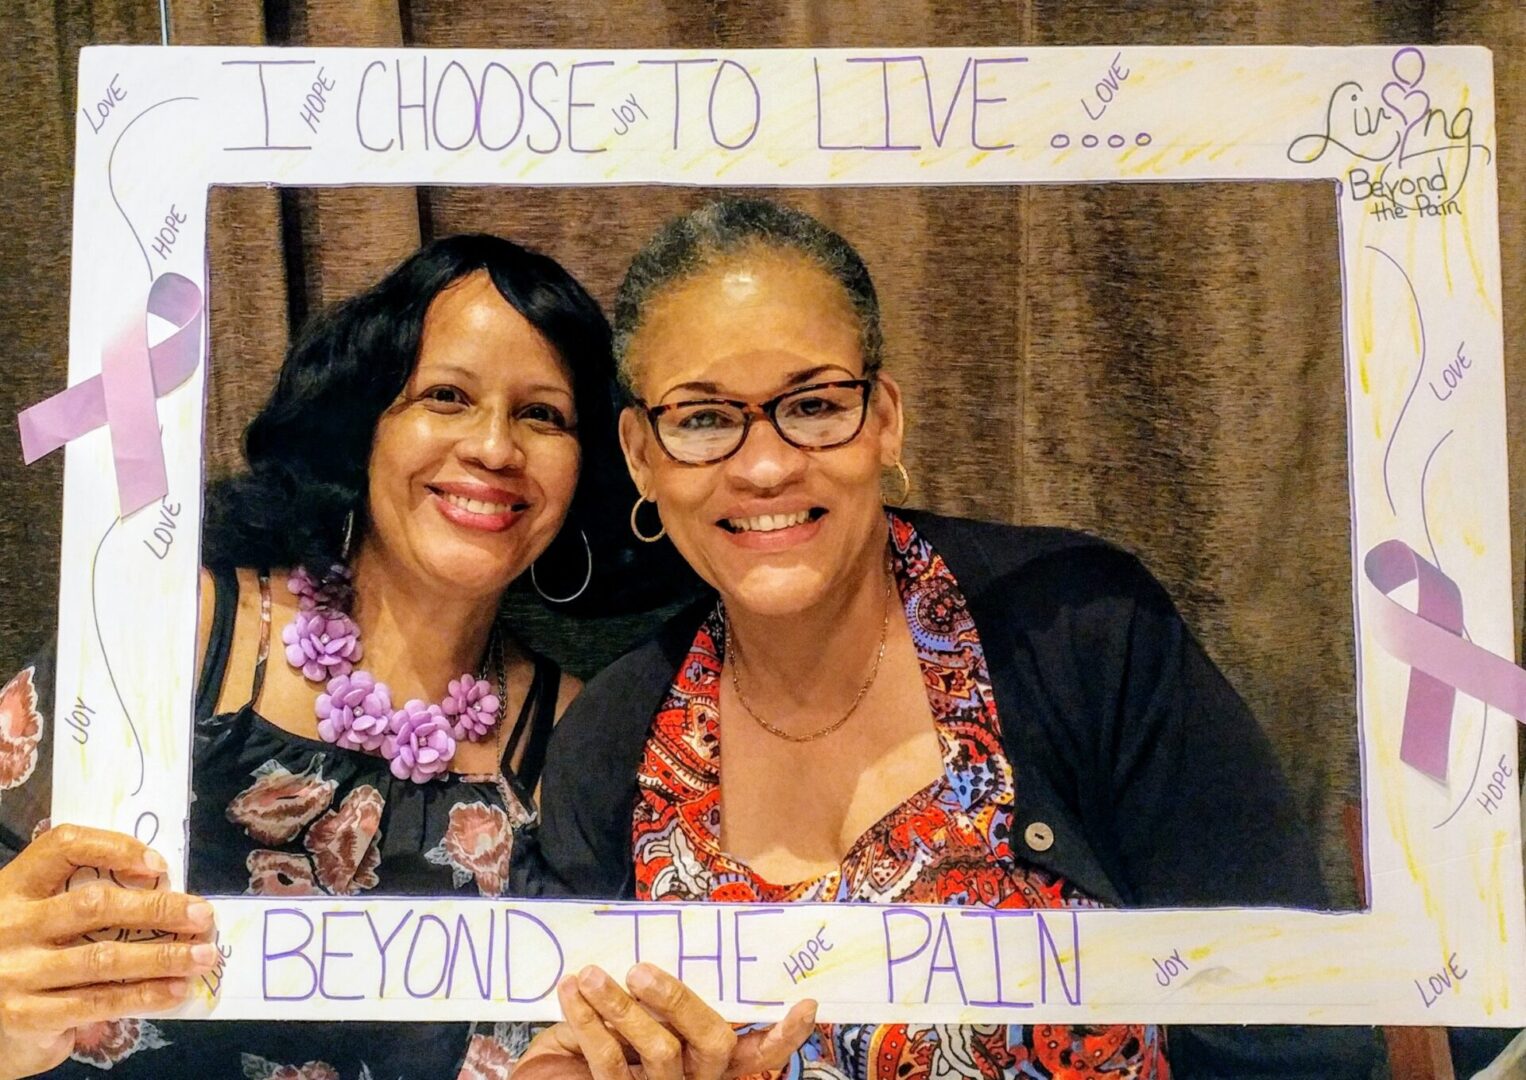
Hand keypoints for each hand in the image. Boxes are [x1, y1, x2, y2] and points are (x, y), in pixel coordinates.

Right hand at [0, 824, 217, 1078]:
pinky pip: (97, 1002)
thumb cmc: (26, 955)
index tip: (159, 865)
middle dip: (157, 909)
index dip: (114, 847)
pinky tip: (175, 990)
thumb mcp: (38, 916)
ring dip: (163, 957)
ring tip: (203, 956)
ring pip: (103, 958)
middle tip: (202, 915)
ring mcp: (15, 972)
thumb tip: (166, 894)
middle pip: (94, 905)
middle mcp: (9, 925)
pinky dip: (144, 995)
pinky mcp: (26, 1015)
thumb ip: (80, 900)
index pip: (63, 846)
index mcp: (13, 887)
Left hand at [517, 963, 816, 1079]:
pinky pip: (609, 1060)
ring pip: (658, 1051)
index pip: (760, 1053)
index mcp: (711, 1060)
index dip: (785, 1034)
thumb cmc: (603, 1032)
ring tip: (591, 975)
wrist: (550, 1075)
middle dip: (680, 1001)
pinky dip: (587, 1020)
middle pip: (712, 1042)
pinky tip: (571, 993)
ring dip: (621, 1006)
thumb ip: (660, 989)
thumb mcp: (637, 1010)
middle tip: (641, 970)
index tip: (805, 1002)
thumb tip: (673, 929)